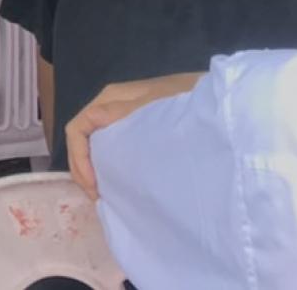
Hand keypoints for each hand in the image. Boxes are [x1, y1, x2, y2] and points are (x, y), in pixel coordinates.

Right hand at [65, 71, 203, 199]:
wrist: (218, 101)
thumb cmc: (187, 102)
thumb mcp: (154, 108)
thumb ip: (122, 113)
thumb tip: (92, 120)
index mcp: (110, 98)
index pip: (78, 128)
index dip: (79, 159)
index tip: (96, 187)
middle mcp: (111, 105)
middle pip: (82, 137)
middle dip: (83, 168)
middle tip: (98, 198)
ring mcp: (123, 116)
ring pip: (94, 143)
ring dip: (93, 168)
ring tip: (105, 194)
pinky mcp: (137, 128)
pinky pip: (110, 146)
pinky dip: (107, 165)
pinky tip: (118, 182)